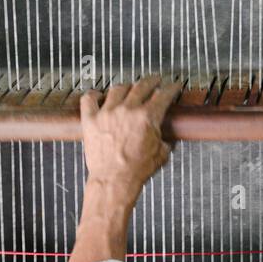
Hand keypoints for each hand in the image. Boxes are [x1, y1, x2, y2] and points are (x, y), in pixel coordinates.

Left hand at [80, 76, 177, 202]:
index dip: (171, 88)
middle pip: (142, 85)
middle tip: (155, 80)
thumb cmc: (137, 170)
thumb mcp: (161, 154)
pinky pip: (89, 99)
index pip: (163, 94)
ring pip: (118, 88)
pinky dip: (94, 95)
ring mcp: (107, 113)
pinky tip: (99, 96)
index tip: (173, 86)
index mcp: (147, 117)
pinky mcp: (91, 120)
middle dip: (152, 81)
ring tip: (129, 89)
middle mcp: (127, 110)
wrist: (114, 181)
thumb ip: (165, 140)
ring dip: (127, 87)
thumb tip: (166, 137)